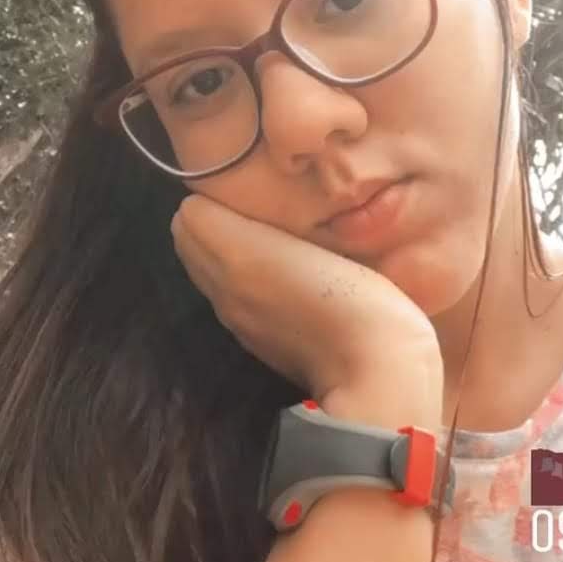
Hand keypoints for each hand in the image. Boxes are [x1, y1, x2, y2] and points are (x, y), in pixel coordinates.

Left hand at [170, 194, 443, 428]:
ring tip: (266, 233)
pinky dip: (238, 279)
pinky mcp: (254, 342)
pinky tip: (278, 272)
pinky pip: (228, 295)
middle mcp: (224, 290)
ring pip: (206, 269)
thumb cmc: (355, 300)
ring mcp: (237, 320)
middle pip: (188, 241)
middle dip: (211, 219)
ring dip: (223, 249)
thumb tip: (236, 204)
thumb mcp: (319, 245)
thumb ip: (276, 222)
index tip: (248, 186)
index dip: (216, 196)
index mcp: (236, 259)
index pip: (191, 214)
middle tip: (254, 204)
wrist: (374, 375)